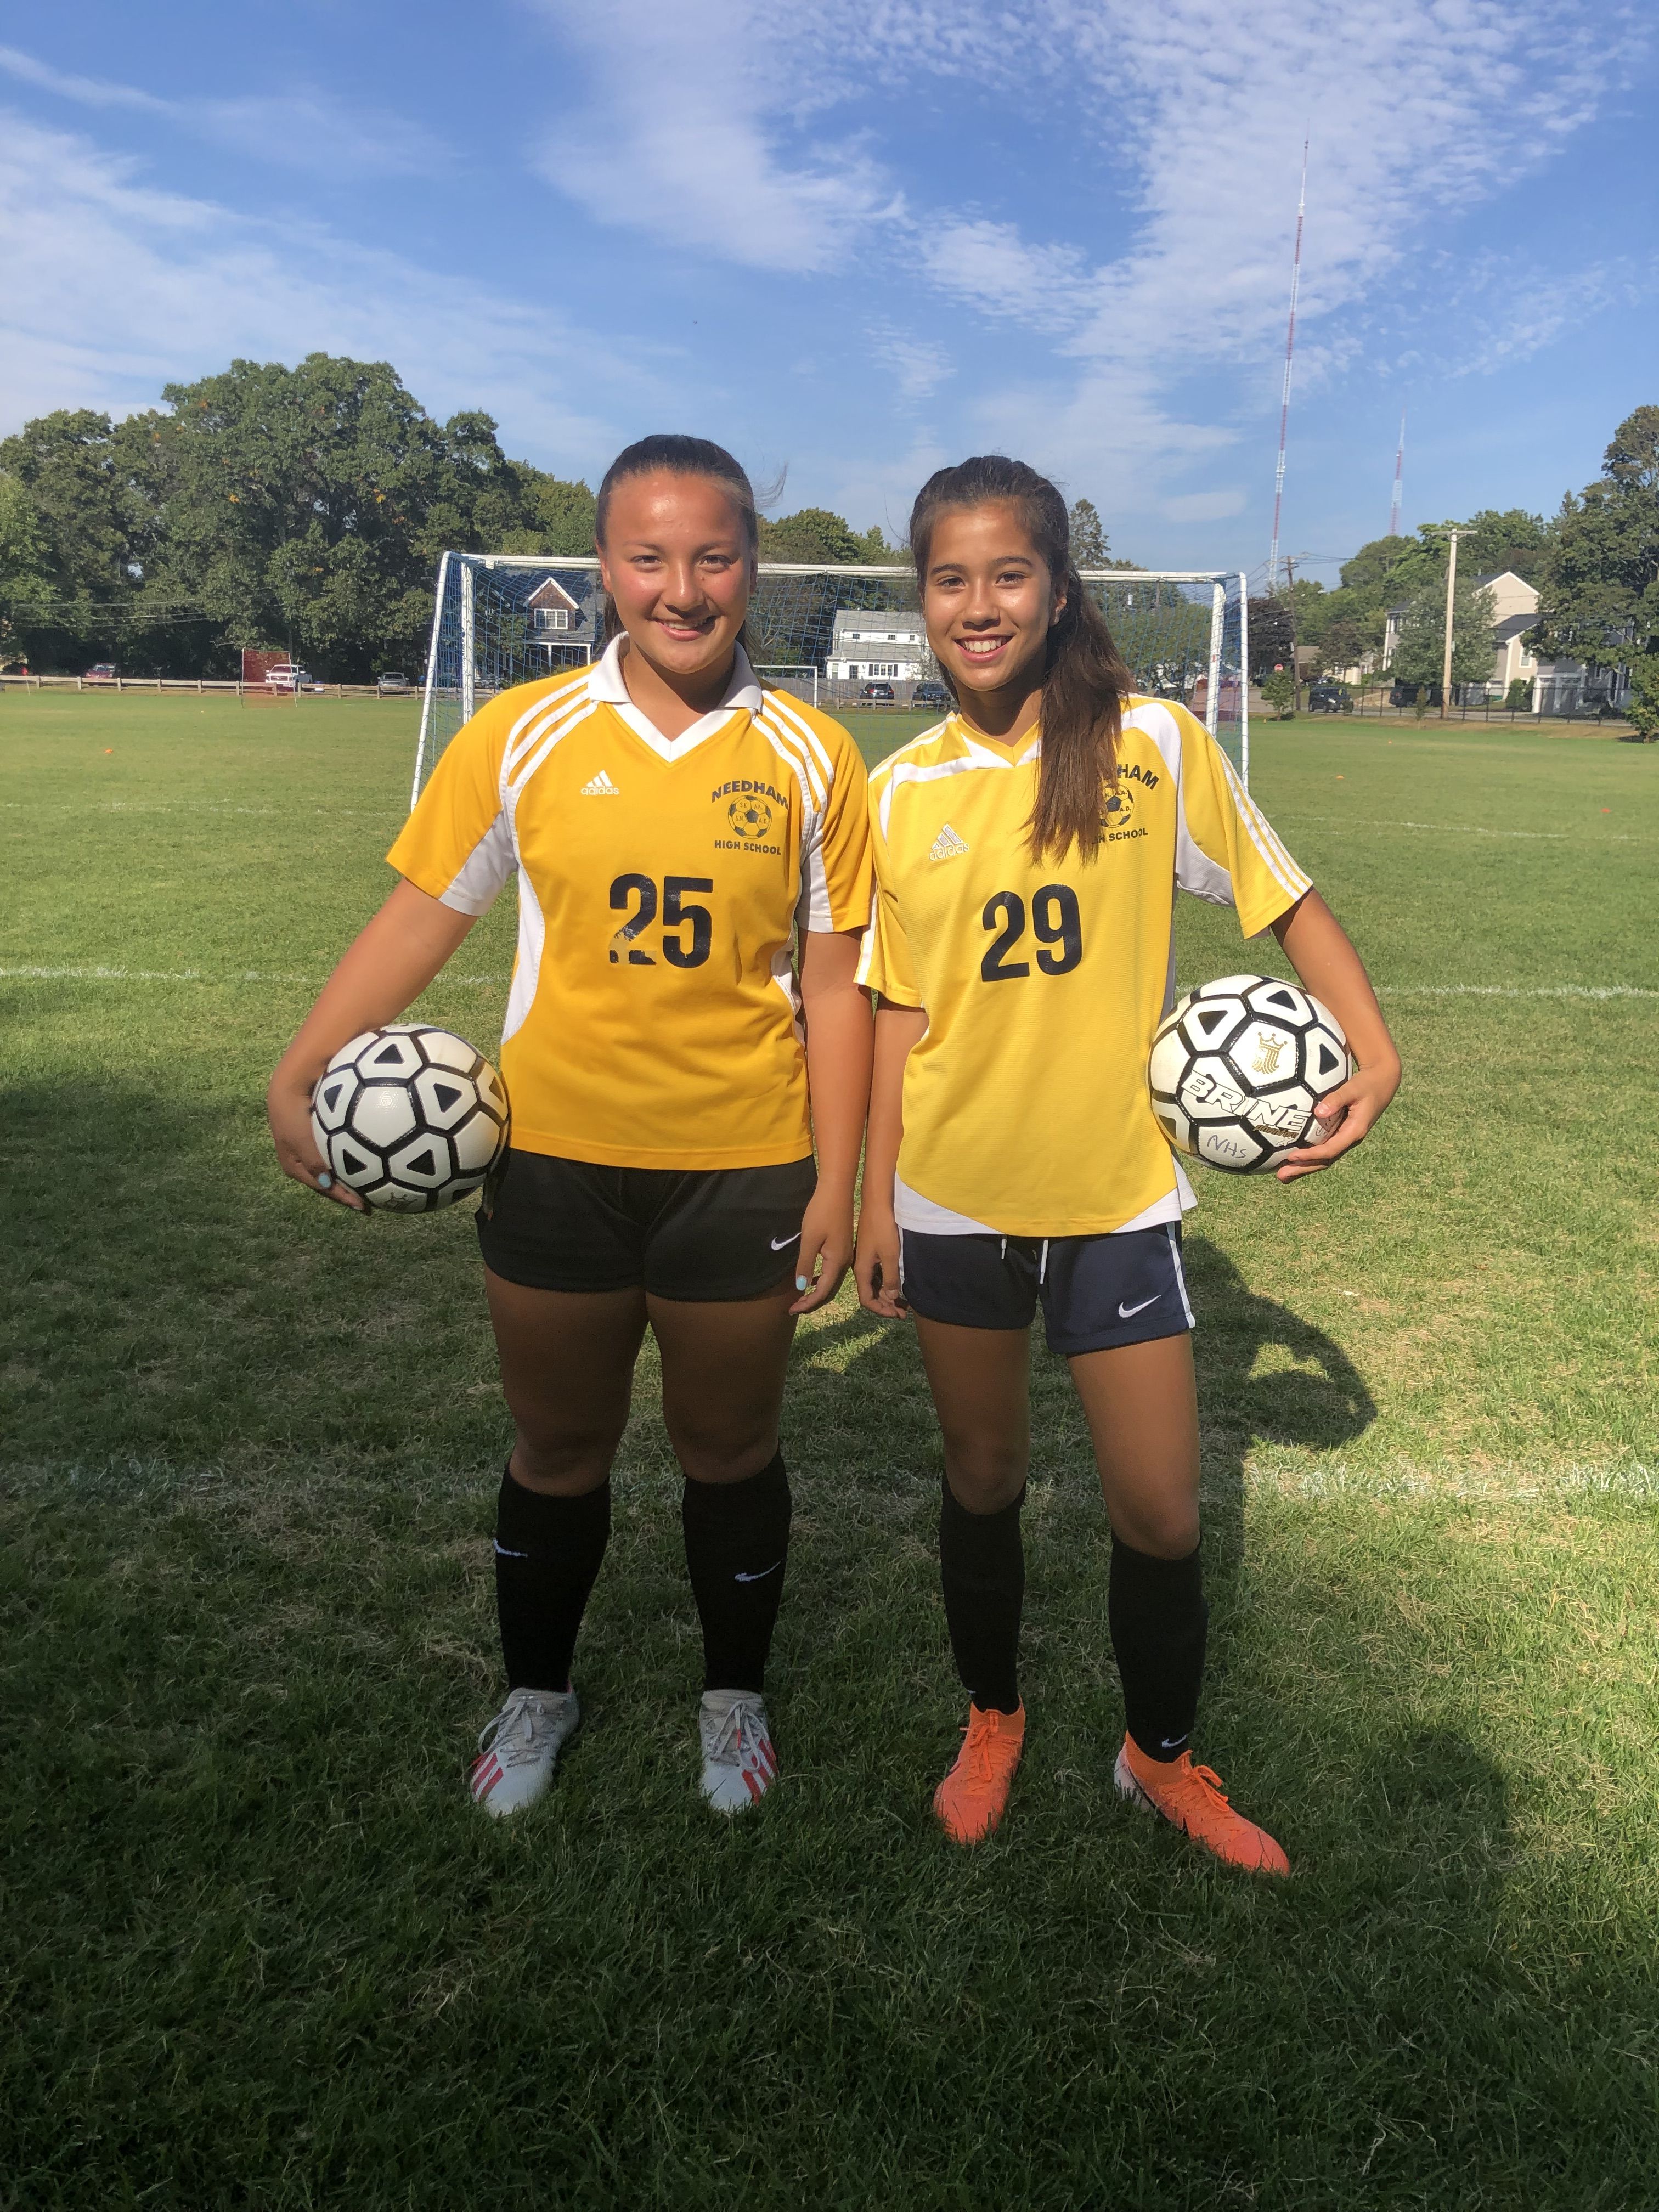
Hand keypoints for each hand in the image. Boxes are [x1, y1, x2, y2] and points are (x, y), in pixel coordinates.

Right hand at [266, 1073, 366, 1210]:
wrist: (292, 1080)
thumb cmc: (293, 1113)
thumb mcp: (300, 1141)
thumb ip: (314, 1163)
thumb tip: (327, 1185)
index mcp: (293, 1164)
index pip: (320, 1186)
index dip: (339, 1196)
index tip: (362, 1205)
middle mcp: (302, 1156)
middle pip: (327, 1178)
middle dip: (346, 1188)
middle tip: (370, 1196)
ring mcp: (311, 1142)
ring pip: (334, 1163)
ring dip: (350, 1172)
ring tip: (374, 1179)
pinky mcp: (321, 1129)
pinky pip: (338, 1146)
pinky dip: (351, 1153)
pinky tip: (369, 1154)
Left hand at [788, 1187, 853, 1313]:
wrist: (837, 1191)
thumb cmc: (821, 1212)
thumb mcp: (809, 1239)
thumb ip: (805, 1264)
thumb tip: (801, 1287)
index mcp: (837, 1262)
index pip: (823, 1291)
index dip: (808, 1303)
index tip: (792, 1310)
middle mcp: (845, 1262)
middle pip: (829, 1290)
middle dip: (812, 1301)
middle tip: (794, 1308)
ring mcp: (846, 1255)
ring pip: (831, 1281)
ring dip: (816, 1291)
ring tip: (800, 1297)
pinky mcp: (843, 1248)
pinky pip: (832, 1271)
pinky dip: (821, 1280)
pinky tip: (811, 1278)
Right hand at [853, 1203, 906, 1318]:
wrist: (877, 1203)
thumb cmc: (883, 1228)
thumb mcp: (889, 1255)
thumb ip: (890, 1278)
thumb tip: (890, 1298)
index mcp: (861, 1270)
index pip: (867, 1300)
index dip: (880, 1310)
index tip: (896, 1314)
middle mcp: (861, 1267)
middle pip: (871, 1294)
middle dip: (886, 1306)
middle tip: (903, 1312)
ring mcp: (865, 1260)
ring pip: (874, 1285)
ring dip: (887, 1296)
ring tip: (903, 1303)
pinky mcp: (871, 1253)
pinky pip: (876, 1275)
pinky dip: (886, 1284)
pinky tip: (896, 1285)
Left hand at [1275, 1057, 1399, 1181]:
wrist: (1382, 1084)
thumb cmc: (1367, 1084)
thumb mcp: (1354, 1088)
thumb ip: (1337, 1098)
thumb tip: (1318, 1111)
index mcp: (1354, 1131)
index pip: (1330, 1149)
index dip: (1311, 1155)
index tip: (1292, 1156)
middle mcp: (1349, 1139)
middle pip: (1324, 1160)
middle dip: (1303, 1169)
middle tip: (1281, 1176)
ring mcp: (1344, 1138)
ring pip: (1323, 1158)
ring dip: (1303, 1167)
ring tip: (1282, 1175)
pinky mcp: (1340, 1134)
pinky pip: (1323, 1149)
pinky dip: (1308, 1157)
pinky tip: (1292, 1159)